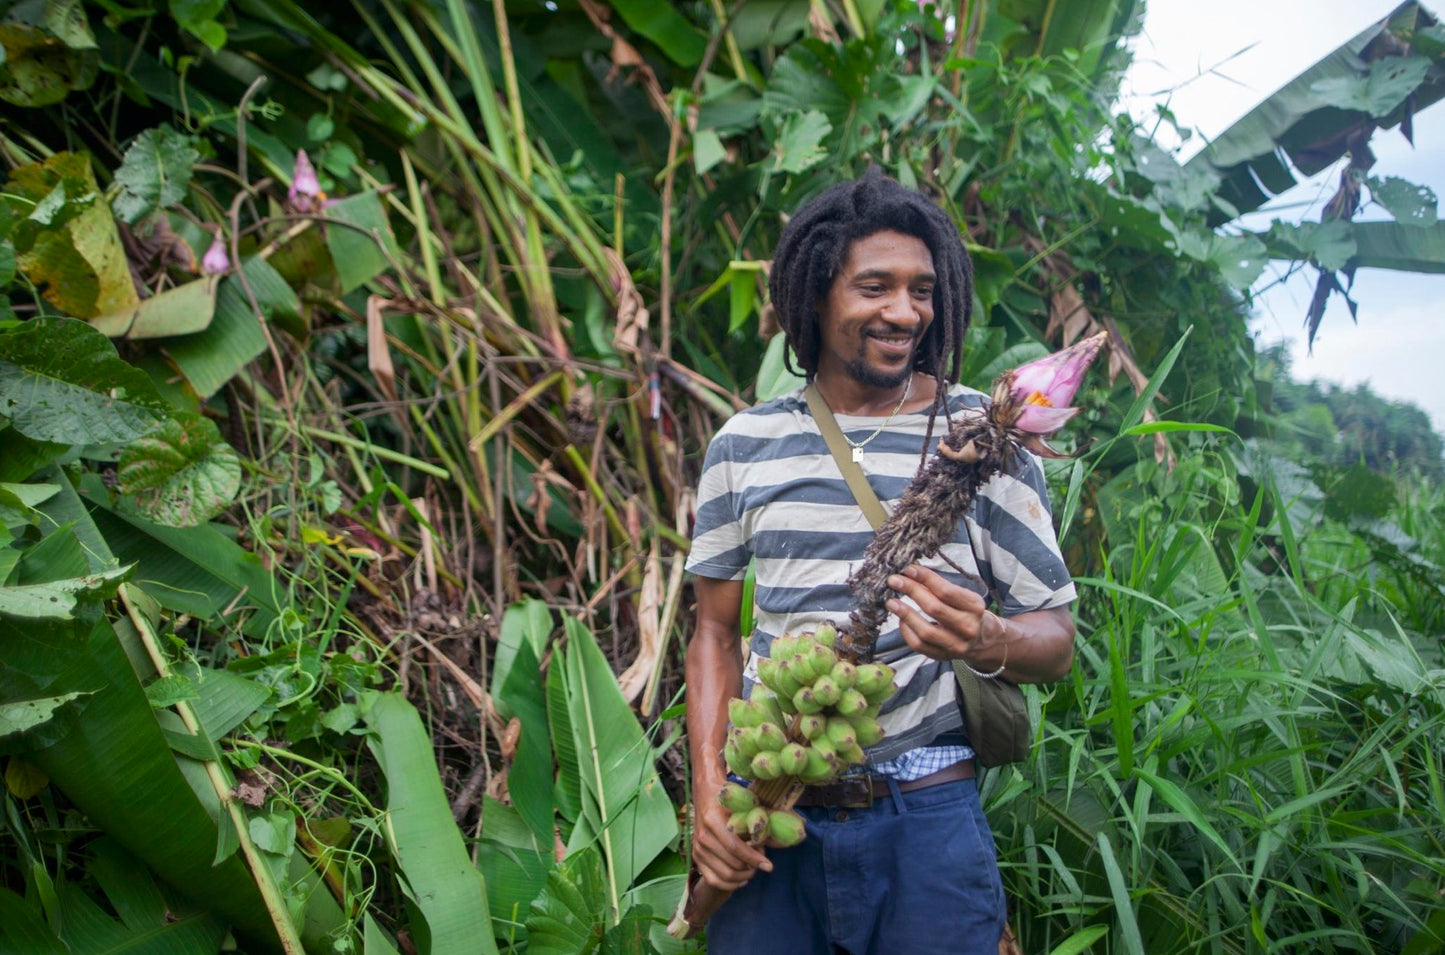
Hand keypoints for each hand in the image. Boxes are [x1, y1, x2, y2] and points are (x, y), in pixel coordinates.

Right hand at [691, 781, 772, 890]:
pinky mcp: (696, 858)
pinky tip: (742, 879)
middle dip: (751, 868)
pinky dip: (729, 885)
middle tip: (761, 863)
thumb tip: (777, 842)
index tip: (769, 866)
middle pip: (731, 864)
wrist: (706, 795)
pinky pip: (713, 880)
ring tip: (752, 868)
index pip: (735, 847)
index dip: (754, 859)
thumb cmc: (729, 800)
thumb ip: (757, 823)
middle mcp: (703, 837)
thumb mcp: (744, 805)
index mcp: (713, 820)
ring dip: (743, 877)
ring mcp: (697, 849)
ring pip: (724, 875)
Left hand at [884, 564, 1003, 664]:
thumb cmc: (967, 612)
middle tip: (894, 581)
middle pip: (934, 609)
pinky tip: (901, 619)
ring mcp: (956, 645)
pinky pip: (919, 645)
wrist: (983, 640)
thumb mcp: (963, 596)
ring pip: (926, 631)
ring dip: (905, 614)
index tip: (909, 569)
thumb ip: (940, 587)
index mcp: (974, 607)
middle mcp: (967, 627)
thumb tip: (911, 574)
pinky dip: (906, 631)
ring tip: (891, 602)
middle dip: (911, 592)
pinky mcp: (943, 656)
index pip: (946, 591)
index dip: (926, 579)